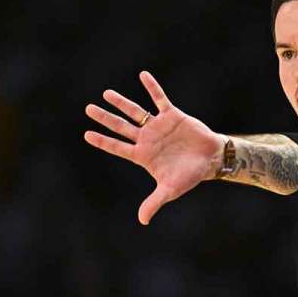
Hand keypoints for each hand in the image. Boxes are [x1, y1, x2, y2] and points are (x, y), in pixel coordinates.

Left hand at [84, 71, 222, 224]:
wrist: (210, 160)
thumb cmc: (189, 176)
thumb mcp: (170, 190)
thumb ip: (154, 202)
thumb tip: (142, 221)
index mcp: (142, 155)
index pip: (118, 147)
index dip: (103, 141)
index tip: (87, 134)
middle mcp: (147, 139)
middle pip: (121, 126)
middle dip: (105, 118)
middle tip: (88, 109)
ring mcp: (158, 126)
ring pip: (135, 112)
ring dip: (121, 103)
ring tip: (106, 94)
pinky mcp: (172, 115)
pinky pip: (160, 99)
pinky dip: (152, 88)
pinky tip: (143, 75)